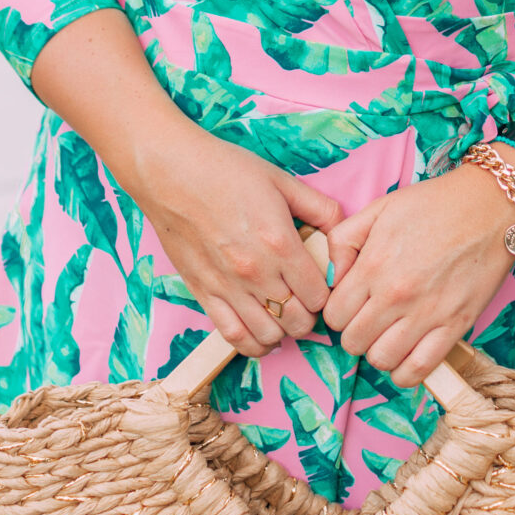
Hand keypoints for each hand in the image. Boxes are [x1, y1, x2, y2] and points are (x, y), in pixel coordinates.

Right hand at [133, 120, 340, 356]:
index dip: (326, 293)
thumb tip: (343, 231)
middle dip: (309, 315)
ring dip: (283, 331)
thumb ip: (319, 208)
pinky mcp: (203, 293)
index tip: (322, 284)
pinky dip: (253, 344)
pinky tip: (262, 334)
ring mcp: (227, 287)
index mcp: (281, 243)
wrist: (171, 173)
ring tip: (285, 314)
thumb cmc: (227, 170)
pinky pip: (233, 337)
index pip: (319, 295)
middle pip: (298, 321)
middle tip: (306, 300)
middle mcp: (256, 272)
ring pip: (269, 336)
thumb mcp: (282, 181)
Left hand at [322, 167, 514, 386]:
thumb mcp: (378, 208)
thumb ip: (342, 240)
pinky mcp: (455, 326)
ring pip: (381, 360)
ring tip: (389, 334)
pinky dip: (406, 371)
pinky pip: (419, 370)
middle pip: (353, 342)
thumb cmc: (433, 205)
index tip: (351, 305)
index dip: (338, 312)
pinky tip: (406, 354)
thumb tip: (329, 278)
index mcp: (373, 265)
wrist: (489, 206)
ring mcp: (427, 314)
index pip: (334, 315)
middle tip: (370, 319)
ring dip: (379, 352)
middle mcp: (396, 294)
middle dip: (356, 333)